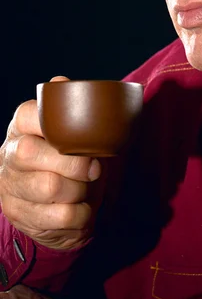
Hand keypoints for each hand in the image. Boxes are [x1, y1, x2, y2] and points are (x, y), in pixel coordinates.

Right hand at [0, 76, 104, 249]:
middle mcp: (9, 154)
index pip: (26, 115)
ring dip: (79, 190)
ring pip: (47, 187)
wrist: (65, 204)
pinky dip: (81, 215)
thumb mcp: (74, 133)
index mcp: (22, 126)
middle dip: (72, 163)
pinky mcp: (19, 215)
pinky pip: (57, 216)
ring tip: (87, 188)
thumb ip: (69, 109)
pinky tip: (83, 209)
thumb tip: (62, 82)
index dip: (51, 122)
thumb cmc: (71, 157)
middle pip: (30, 153)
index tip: (78, 136)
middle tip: (95, 168)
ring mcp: (10, 187)